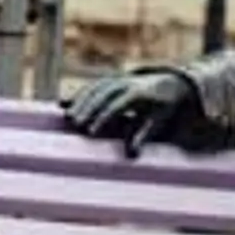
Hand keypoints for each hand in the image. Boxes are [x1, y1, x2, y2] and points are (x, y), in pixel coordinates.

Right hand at [62, 68, 196, 158]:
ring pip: (95, 88)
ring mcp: (117, 79)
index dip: (104, 118)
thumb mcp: (157, 121)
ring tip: (68, 118)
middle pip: (103, 94)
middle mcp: (126, 83)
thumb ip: (143, 136)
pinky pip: (93, 85)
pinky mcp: (110, 79)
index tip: (92, 132)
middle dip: (88, 109)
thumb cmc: (163, 107)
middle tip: (76, 124)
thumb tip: (132, 155)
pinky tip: (65, 104)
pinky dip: (79, 94)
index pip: (118, 105)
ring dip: (80, 101)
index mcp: (139, 93)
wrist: (170, 82)